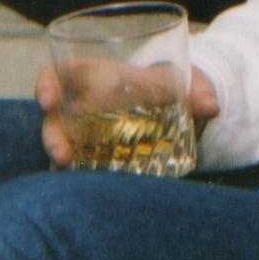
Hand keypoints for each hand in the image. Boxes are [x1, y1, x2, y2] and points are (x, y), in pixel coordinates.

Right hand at [38, 61, 219, 167]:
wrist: (181, 108)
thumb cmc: (173, 87)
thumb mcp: (186, 83)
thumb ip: (199, 91)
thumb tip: (211, 106)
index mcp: (102, 76)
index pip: (63, 73)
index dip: (48, 83)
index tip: (47, 99)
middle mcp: (87, 104)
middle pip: (56, 116)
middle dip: (53, 135)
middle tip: (62, 155)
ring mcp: (88, 132)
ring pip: (62, 143)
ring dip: (62, 158)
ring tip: (70, 172)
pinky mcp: (96, 156)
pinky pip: (78, 165)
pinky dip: (77, 175)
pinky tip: (82, 187)